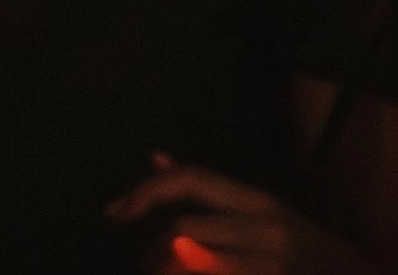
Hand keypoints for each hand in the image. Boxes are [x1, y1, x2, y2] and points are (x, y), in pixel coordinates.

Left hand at [108, 152, 382, 274]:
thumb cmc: (307, 254)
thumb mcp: (266, 216)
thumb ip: (211, 193)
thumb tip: (155, 158)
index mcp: (261, 204)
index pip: (192, 180)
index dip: (145, 191)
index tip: (114, 212)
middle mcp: (267, 232)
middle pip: (183, 231)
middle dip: (154, 252)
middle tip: (149, 264)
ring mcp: (270, 267)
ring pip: (189, 264)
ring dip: (166, 271)